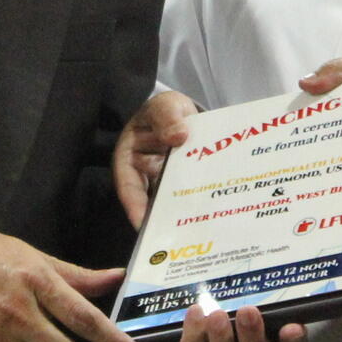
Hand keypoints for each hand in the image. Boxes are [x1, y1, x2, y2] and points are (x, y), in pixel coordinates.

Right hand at [113, 89, 198, 227]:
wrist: (180, 112)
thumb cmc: (164, 111)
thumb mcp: (164, 106)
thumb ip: (167, 116)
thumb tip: (179, 135)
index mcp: (129, 159)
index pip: (128, 188)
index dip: (135, 207)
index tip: (143, 224)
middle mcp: (144, 176)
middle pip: (151, 201)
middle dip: (163, 217)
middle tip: (176, 235)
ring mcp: (164, 183)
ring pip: (170, 201)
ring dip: (182, 213)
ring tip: (196, 230)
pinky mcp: (183, 185)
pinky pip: (188, 195)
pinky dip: (197, 202)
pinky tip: (212, 212)